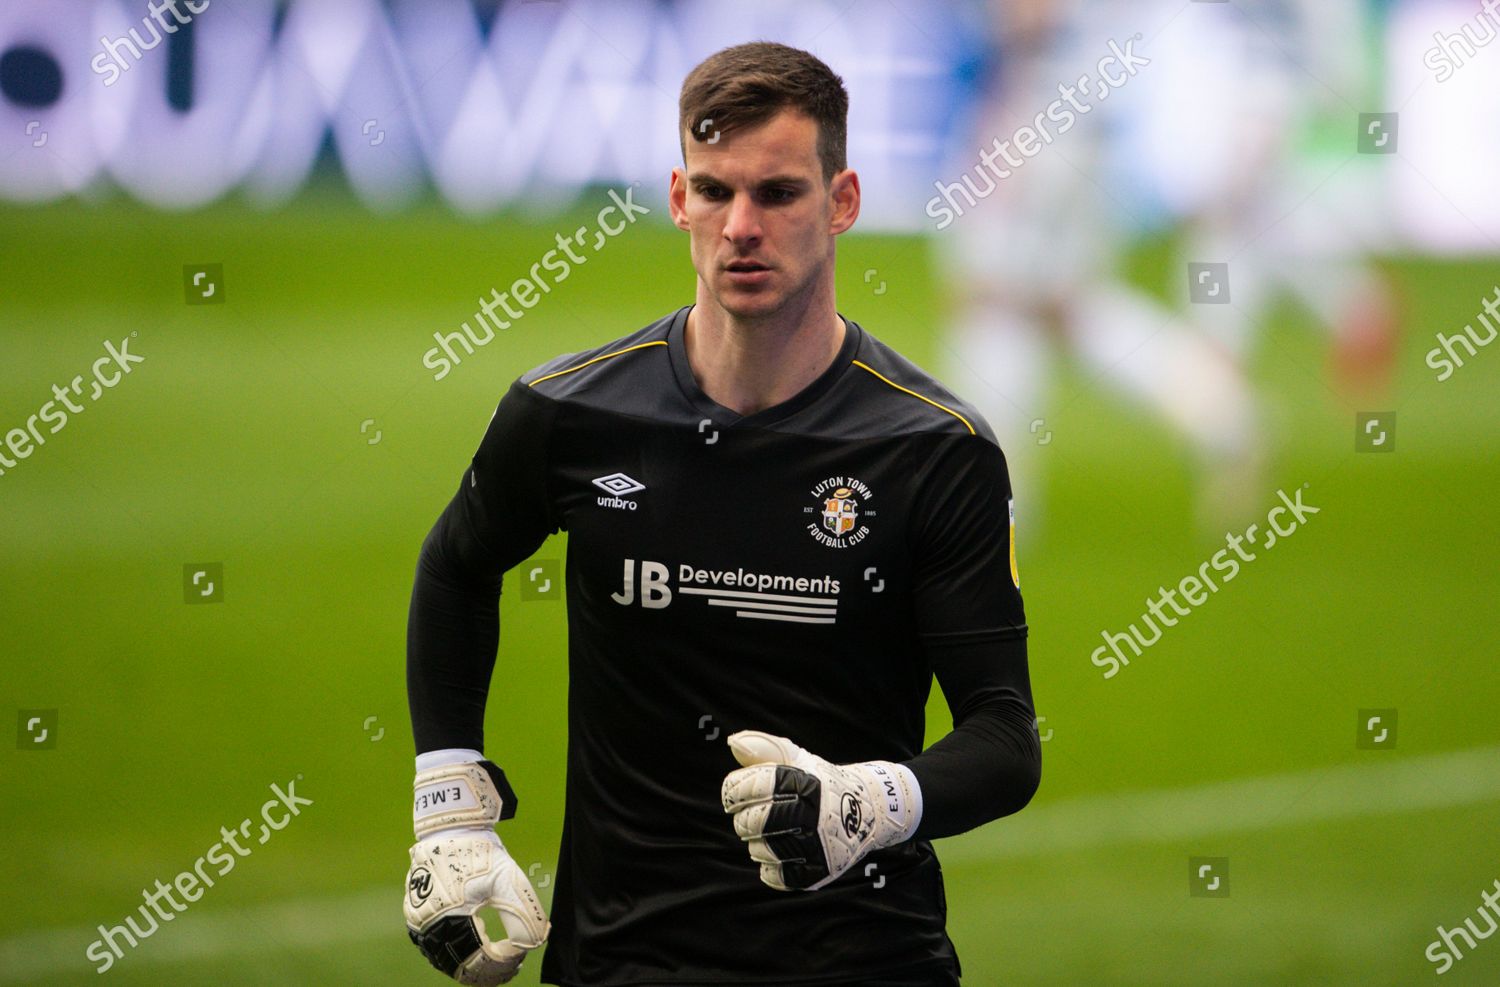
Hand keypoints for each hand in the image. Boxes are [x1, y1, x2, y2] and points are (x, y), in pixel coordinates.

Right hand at [405, 759, 548, 984]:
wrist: (451, 826)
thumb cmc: (480, 850)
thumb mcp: (508, 881)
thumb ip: (524, 915)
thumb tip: (534, 944)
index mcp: (447, 920)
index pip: (479, 960)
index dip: (504, 963)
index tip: (522, 952)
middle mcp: (427, 927)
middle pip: (460, 968)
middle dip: (490, 971)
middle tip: (513, 965)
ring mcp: (419, 923)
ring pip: (447, 961)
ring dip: (473, 966)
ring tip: (500, 961)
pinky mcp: (418, 916)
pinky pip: (437, 948)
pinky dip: (459, 954)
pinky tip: (478, 949)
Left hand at [720, 730, 920, 890]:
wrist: (867, 810)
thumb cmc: (821, 782)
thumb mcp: (797, 758)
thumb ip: (764, 748)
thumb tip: (734, 742)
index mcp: (804, 784)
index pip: (748, 787)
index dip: (734, 789)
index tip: (736, 790)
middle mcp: (813, 817)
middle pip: (750, 823)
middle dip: (744, 817)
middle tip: (756, 813)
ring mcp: (816, 848)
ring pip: (758, 850)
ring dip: (758, 841)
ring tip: (774, 831)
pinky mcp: (817, 872)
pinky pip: (773, 875)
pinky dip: (770, 866)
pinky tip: (781, 850)